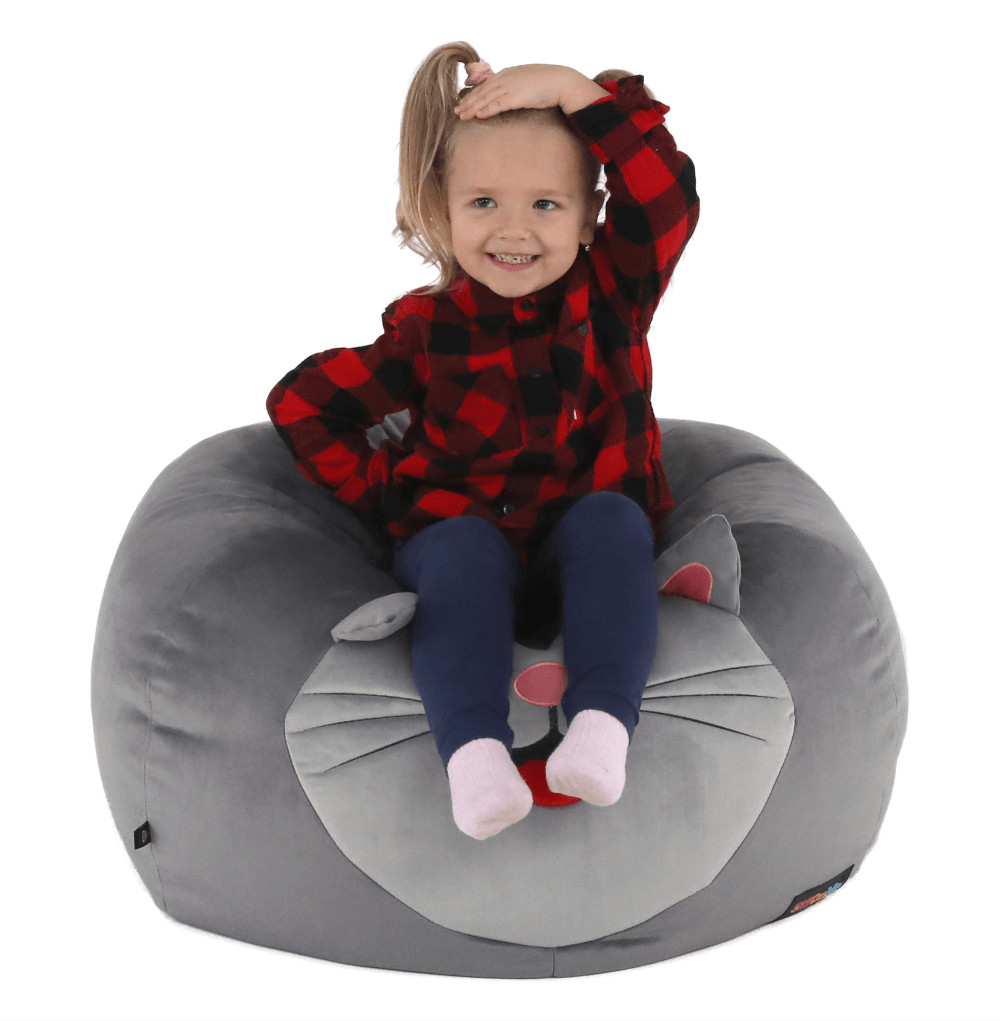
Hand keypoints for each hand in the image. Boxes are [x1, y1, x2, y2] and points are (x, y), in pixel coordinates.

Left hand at [454, 64, 606, 120]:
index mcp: (509, 73)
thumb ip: (517, 89)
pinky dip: (486, 109)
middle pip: (482, 91)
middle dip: (468, 101)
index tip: (464, 102)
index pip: (487, 85)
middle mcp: (507, 78)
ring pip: (486, 98)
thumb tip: (512, 99)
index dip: (474, 93)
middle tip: (457, 111)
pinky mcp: (517, 96)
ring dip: (472, 107)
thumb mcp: (529, 83)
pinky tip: (478, 115)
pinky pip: (497, 104)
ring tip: (461, 116)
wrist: (563, 82)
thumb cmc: (549, 85)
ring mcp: (511, 86)